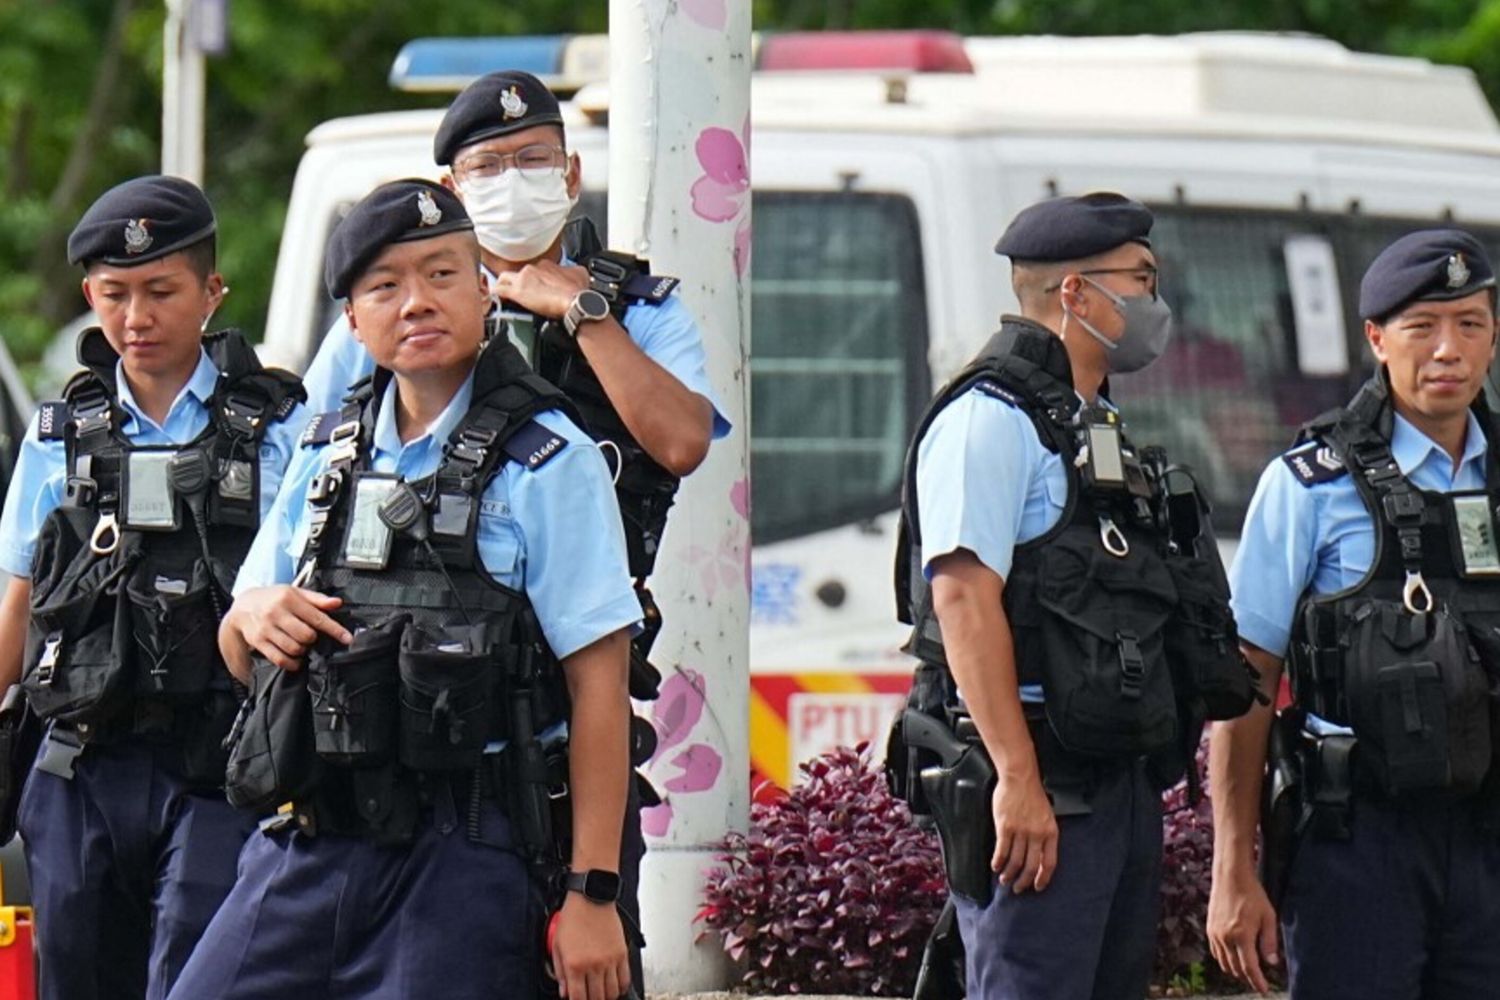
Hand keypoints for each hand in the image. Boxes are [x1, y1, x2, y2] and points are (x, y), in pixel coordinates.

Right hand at [225, 586, 350, 671]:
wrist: (243, 606)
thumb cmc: (273, 598)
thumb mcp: (295, 592)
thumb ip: (317, 599)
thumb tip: (337, 603)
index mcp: (288, 599)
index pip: (317, 617)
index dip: (334, 629)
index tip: (347, 639)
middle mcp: (276, 613)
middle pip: (306, 636)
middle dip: (313, 639)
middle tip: (309, 636)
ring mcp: (266, 629)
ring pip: (294, 649)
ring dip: (302, 650)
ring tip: (300, 644)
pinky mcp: (258, 642)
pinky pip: (280, 659)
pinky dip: (292, 663)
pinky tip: (295, 659)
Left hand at [491, 260, 590, 319]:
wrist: (576, 301)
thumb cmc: (579, 292)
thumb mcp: (580, 274)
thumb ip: (572, 271)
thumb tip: (574, 272)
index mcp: (547, 265)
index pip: (535, 269)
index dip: (534, 279)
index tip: (537, 287)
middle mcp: (533, 269)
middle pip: (519, 274)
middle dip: (519, 282)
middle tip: (523, 293)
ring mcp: (523, 279)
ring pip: (504, 277)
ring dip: (504, 285)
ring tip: (505, 294)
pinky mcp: (517, 292)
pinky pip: (499, 290)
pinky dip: (496, 294)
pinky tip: (497, 300)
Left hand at [551, 893, 630, 999]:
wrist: (591, 898)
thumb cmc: (573, 917)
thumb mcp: (558, 945)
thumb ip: (560, 972)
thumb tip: (564, 991)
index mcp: (575, 964)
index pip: (578, 998)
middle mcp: (593, 965)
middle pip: (596, 998)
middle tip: (589, 996)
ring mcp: (610, 960)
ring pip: (612, 992)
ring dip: (606, 996)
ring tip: (601, 993)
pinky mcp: (622, 954)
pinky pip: (625, 979)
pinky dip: (621, 987)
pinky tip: (614, 986)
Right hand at [991, 764, 1058, 892]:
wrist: (1020, 778)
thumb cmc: (1032, 795)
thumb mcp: (1047, 817)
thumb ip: (1044, 836)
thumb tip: (1038, 856)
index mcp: (1050, 833)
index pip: (1049, 863)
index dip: (1043, 878)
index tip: (1037, 886)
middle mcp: (1037, 834)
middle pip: (1031, 866)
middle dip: (1024, 881)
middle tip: (1018, 888)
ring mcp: (1021, 831)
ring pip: (1015, 861)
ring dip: (1009, 873)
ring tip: (1004, 879)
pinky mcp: (1005, 827)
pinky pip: (1001, 850)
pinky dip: (998, 861)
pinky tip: (995, 866)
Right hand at [1207, 864, 1279, 992]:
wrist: (1231, 877)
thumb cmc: (1253, 895)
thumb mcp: (1268, 917)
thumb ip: (1269, 941)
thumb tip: (1272, 963)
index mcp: (1242, 935)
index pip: (1250, 967)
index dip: (1257, 981)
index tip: (1264, 990)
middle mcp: (1226, 937)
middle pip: (1236, 968)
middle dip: (1248, 978)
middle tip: (1258, 981)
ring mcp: (1215, 934)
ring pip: (1224, 963)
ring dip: (1236, 971)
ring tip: (1247, 972)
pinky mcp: (1210, 929)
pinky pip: (1216, 952)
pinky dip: (1225, 960)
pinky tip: (1233, 958)